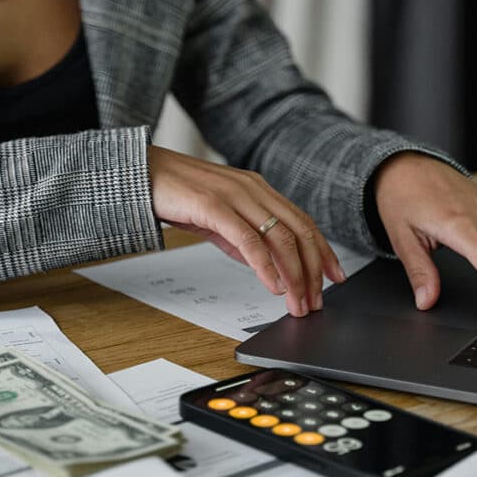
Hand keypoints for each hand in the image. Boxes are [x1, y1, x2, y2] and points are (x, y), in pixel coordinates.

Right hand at [148, 146, 345, 316]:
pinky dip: (266, 266)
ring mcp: (235, 196)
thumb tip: (266, 265)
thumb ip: (243, 237)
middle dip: (313, 270)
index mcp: (259, 190)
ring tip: (297, 302)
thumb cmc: (177, 193)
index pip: (302, 222)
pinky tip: (273, 286)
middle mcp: (253, 189)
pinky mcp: (214, 206)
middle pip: (298, 232)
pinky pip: (249, 240)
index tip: (335, 276)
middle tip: (316, 300)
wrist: (141, 174)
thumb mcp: (220, 218)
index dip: (323, 251)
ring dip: (294, 275)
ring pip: (279, 238)